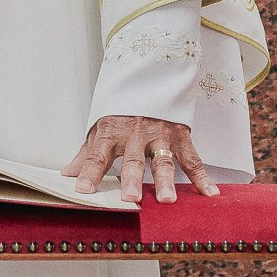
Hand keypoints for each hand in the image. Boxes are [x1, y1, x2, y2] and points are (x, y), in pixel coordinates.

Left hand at [62, 115, 216, 204]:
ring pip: (163, 160)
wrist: (150, 76)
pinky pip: (193, 159)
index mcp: (113, 131)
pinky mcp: (180, 137)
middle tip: (130, 198)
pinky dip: (203, 178)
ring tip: (167, 200)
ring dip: (165, 180)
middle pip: (133, 160)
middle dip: (132, 179)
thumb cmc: (123, 108)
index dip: (89, 173)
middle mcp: (136, 134)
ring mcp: (160, 135)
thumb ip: (87, 154)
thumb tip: (67, 175)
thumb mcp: (101, 126)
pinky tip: (209, 194)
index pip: (98, 155)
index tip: (83, 190)